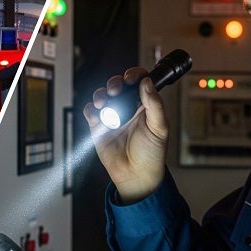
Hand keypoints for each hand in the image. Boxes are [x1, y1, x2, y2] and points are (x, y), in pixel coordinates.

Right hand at [84, 68, 168, 202]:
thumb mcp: (160, 128)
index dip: (134, 75)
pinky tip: (97, 116)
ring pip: (102, 95)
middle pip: (117, 84)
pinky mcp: (98, 127)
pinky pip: (90, 112)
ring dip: (101, 94)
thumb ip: (155, 104)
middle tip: (116, 90)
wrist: (136, 175)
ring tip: (104, 103)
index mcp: (145, 104)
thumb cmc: (152, 154)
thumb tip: (147, 83)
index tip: (131, 78)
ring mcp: (112, 116)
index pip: (139, 81)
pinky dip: (91, 110)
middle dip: (114, 83)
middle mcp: (128, 107)